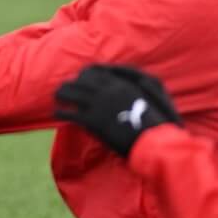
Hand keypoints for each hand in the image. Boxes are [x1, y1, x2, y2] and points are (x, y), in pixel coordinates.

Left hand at [54, 65, 182, 157]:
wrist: (156, 145)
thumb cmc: (160, 126)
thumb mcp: (152, 100)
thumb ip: (137, 90)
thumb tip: (137, 82)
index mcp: (122, 84)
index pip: (95, 72)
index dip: (84, 75)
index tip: (79, 79)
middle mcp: (108, 91)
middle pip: (80, 80)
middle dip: (71, 83)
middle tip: (65, 89)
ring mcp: (99, 104)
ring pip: (71, 92)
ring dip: (61, 94)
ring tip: (57, 98)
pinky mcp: (93, 121)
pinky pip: (70, 114)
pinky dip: (61, 113)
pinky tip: (57, 115)